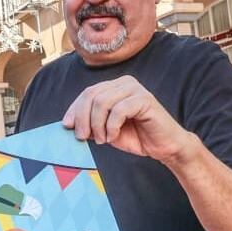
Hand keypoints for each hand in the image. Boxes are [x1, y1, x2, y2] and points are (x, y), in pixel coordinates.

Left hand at [61, 76, 194, 163]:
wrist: (164, 147)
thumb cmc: (136, 137)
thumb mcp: (106, 130)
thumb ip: (90, 123)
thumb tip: (68, 123)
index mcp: (115, 87)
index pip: (87, 93)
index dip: (74, 109)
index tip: (67, 126)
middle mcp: (124, 83)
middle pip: (92, 95)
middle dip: (83, 118)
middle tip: (83, 137)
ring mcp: (135, 89)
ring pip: (102, 102)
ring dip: (97, 125)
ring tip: (102, 140)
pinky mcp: (145, 99)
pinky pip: (118, 110)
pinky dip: (111, 127)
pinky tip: (113, 137)